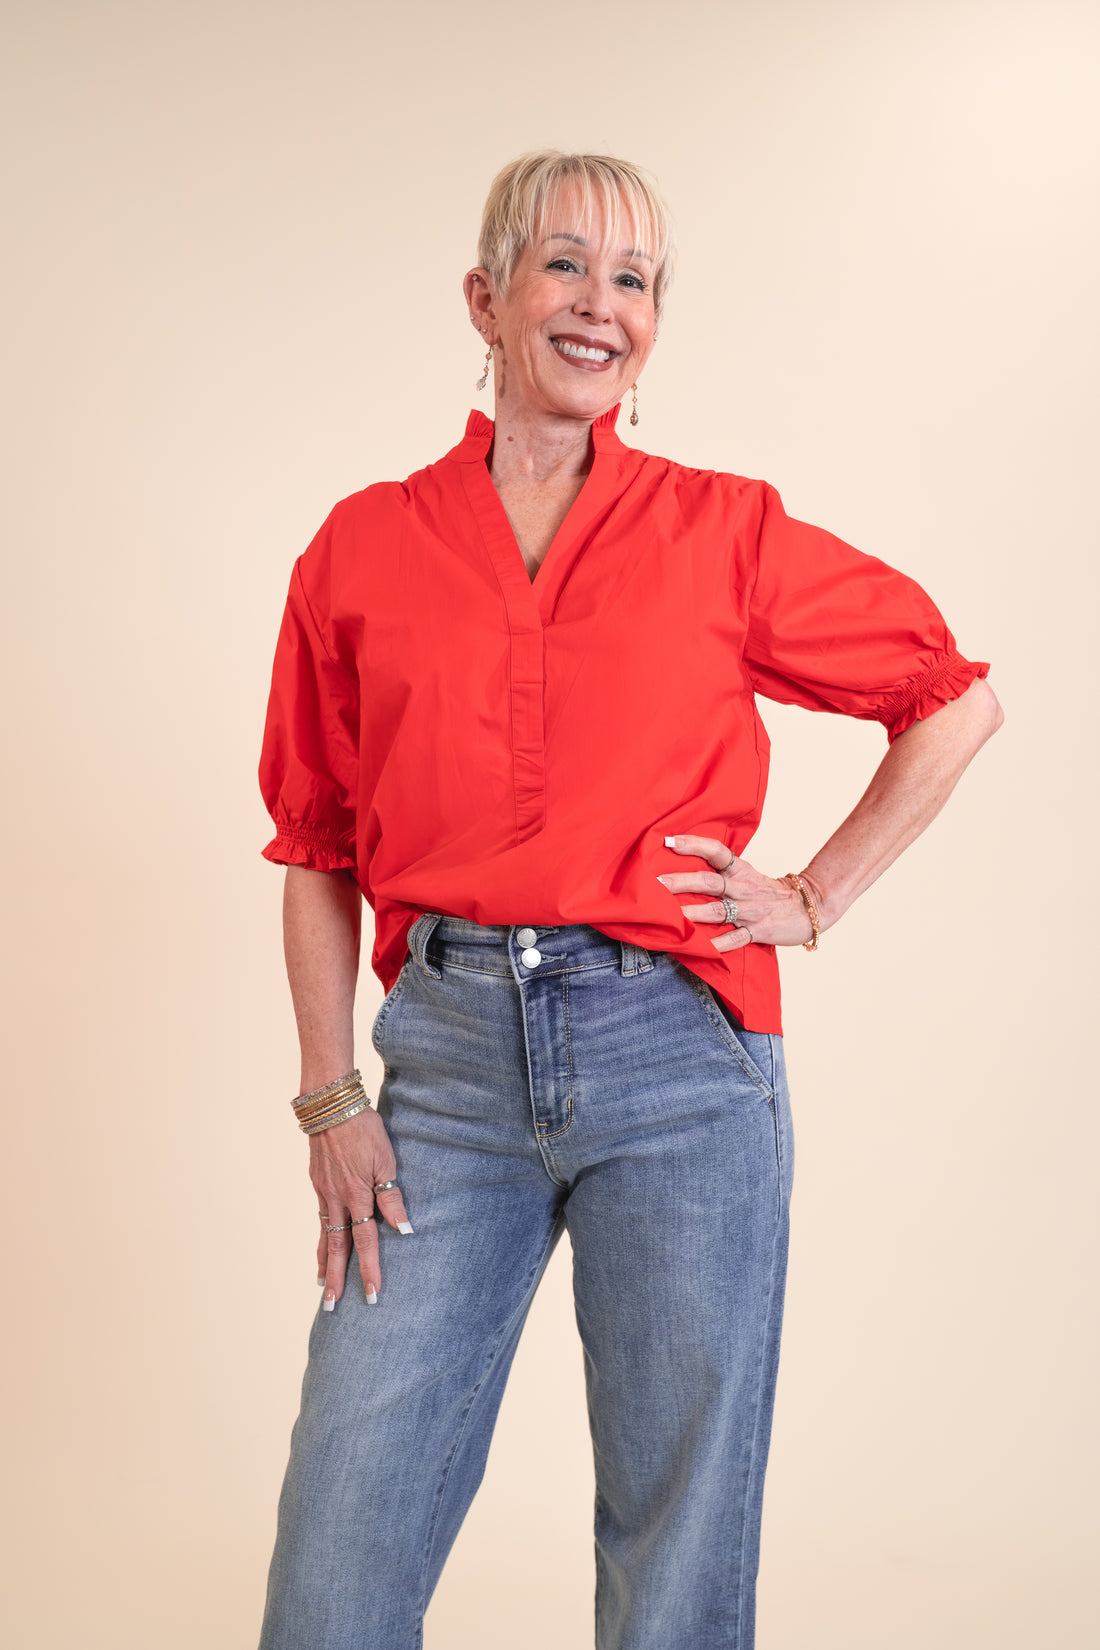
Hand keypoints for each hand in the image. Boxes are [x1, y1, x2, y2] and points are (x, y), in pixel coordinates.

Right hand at [310, 1107, 413, 1310]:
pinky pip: (320, 1217)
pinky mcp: (317, 1182)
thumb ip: (391, 1196)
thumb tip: (403, 1230)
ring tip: (322, 1285)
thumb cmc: (364, 1128)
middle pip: (337, 1247)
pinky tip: (322, 1245)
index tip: (372, 1294)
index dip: (369, 1268)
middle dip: (337, 1279)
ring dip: (324, 1262)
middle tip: (333, 1307)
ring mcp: (323, 1192)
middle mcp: (337, 1199)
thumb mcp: (385, 1159)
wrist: (329, 1104)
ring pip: (325, 1235)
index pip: (366, 1241)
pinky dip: (321, 1237)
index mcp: (357, 1195)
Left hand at [656, 833, 816, 951]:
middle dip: (680, 882)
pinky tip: (701, 947)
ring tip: (668, 916)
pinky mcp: (759, 930)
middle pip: (708, 881)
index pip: (716, 851)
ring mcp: (750, 910)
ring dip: (691, 914)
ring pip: (717, 911)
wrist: (809, 906)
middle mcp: (742, 888)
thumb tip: (684, 869)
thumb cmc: (769, 891)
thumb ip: (722, 872)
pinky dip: (718, 944)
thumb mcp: (748, 874)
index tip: (669, 841)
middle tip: (655, 883)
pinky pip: (736, 939)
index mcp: (740, 870)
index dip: (693, 844)